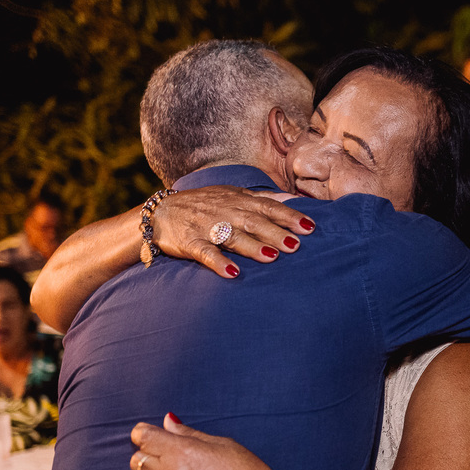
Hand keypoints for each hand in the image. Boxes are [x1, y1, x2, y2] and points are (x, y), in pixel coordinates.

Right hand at [151, 186, 315, 277]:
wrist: (160, 212)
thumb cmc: (205, 205)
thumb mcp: (233, 195)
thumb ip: (262, 199)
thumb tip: (293, 200)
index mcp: (238, 200)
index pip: (267, 207)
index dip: (288, 216)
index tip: (310, 226)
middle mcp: (225, 212)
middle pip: (254, 222)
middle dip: (275, 233)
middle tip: (296, 245)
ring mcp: (207, 227)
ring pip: (233, 237)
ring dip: (252, 247)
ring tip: (272, 257)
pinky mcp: (190, 243)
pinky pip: (206, 253)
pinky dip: (218, 263)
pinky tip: (232, 273)